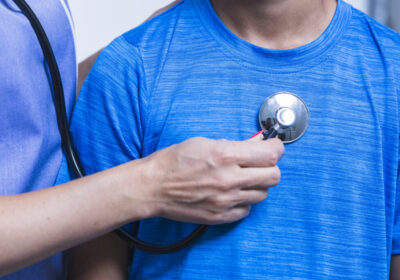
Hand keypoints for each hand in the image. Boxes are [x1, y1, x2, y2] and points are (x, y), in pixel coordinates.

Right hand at [144, 136, 283, 224]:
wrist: (153, 187)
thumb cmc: (174, 161)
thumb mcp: (204, 142)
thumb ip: (234, 145)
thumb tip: (256, 145)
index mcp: (225, 155)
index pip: (270, 154)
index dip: (276, 148)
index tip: (274, 147)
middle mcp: (229, 179)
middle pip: (274, 177)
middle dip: (270, 167)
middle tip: (260, 164)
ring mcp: (226, 200)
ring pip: (262, 194)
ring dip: (256, 185)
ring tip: (241, 179)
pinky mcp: (220, 216)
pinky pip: (247, 209)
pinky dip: (243, 201)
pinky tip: (231, 193)